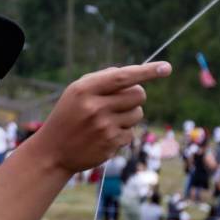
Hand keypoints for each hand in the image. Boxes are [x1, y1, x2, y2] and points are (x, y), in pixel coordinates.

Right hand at [30, 62, 171, 173]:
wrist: (53, 151)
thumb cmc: (68, 116)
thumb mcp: (76, 93)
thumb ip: (102, 80)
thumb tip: (134, 75)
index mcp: (84, 89)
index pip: (122, 76)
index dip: (146, 71)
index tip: (166, 67)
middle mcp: (95, 106)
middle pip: (138, 94)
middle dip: (136, 96)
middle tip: (122, 101)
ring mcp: (104, 126)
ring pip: (138, 114)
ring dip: (130, 115)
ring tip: (109, 120)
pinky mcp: (111, 143)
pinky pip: (131, 133)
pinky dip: (123, 133)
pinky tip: (105, 136)